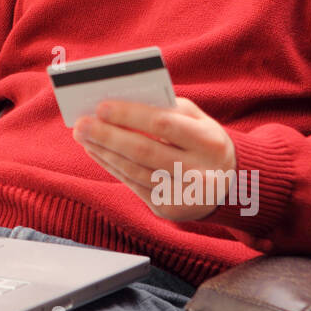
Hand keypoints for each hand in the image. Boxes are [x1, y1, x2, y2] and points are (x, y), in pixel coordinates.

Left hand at [72, 97, 235, 220]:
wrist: (228, 184)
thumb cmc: (202, 140)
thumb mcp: (197, 119)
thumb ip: (166, 107)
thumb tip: (120, 101)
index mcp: (210, 142)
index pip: (164, 125)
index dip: (130, 116)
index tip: (101, 107)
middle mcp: (200, 172)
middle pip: (144, 151)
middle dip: (108, 136)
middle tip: (81, 124)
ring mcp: (184, 195)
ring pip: (135, 171)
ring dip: (103, 152)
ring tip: (83, 135)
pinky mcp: (169, 209)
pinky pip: (133, 185)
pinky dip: (111, 166)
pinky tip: (96, 151)